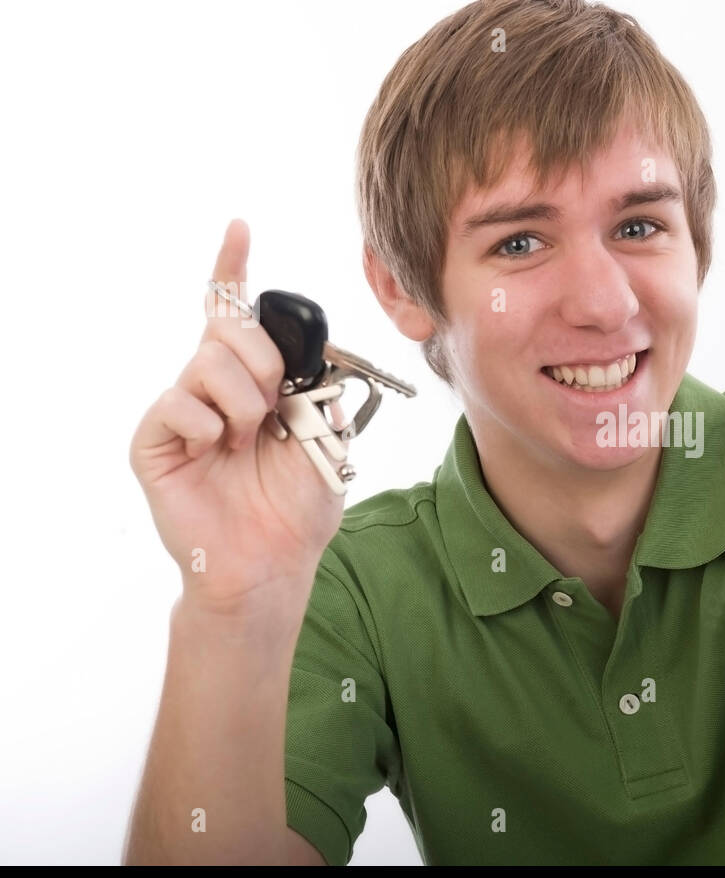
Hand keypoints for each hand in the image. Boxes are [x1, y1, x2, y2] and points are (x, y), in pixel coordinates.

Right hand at [128, 219, 346, 611]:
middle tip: (273, 409)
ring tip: (245, 442)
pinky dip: (208, 427)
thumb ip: (320, 389)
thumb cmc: (298, 506)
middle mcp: (213, 385)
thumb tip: (311, 355)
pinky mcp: (154, 438)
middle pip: (231, 327)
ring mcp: (181, 409)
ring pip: (209, 361)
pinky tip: (215, 454)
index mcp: (254, 381)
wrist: (273, 562)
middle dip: (264, 361)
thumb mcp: (329, 440)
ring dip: (244, 402)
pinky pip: (179, 403)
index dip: (234, 268)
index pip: (236, 313)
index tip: (239, 227)